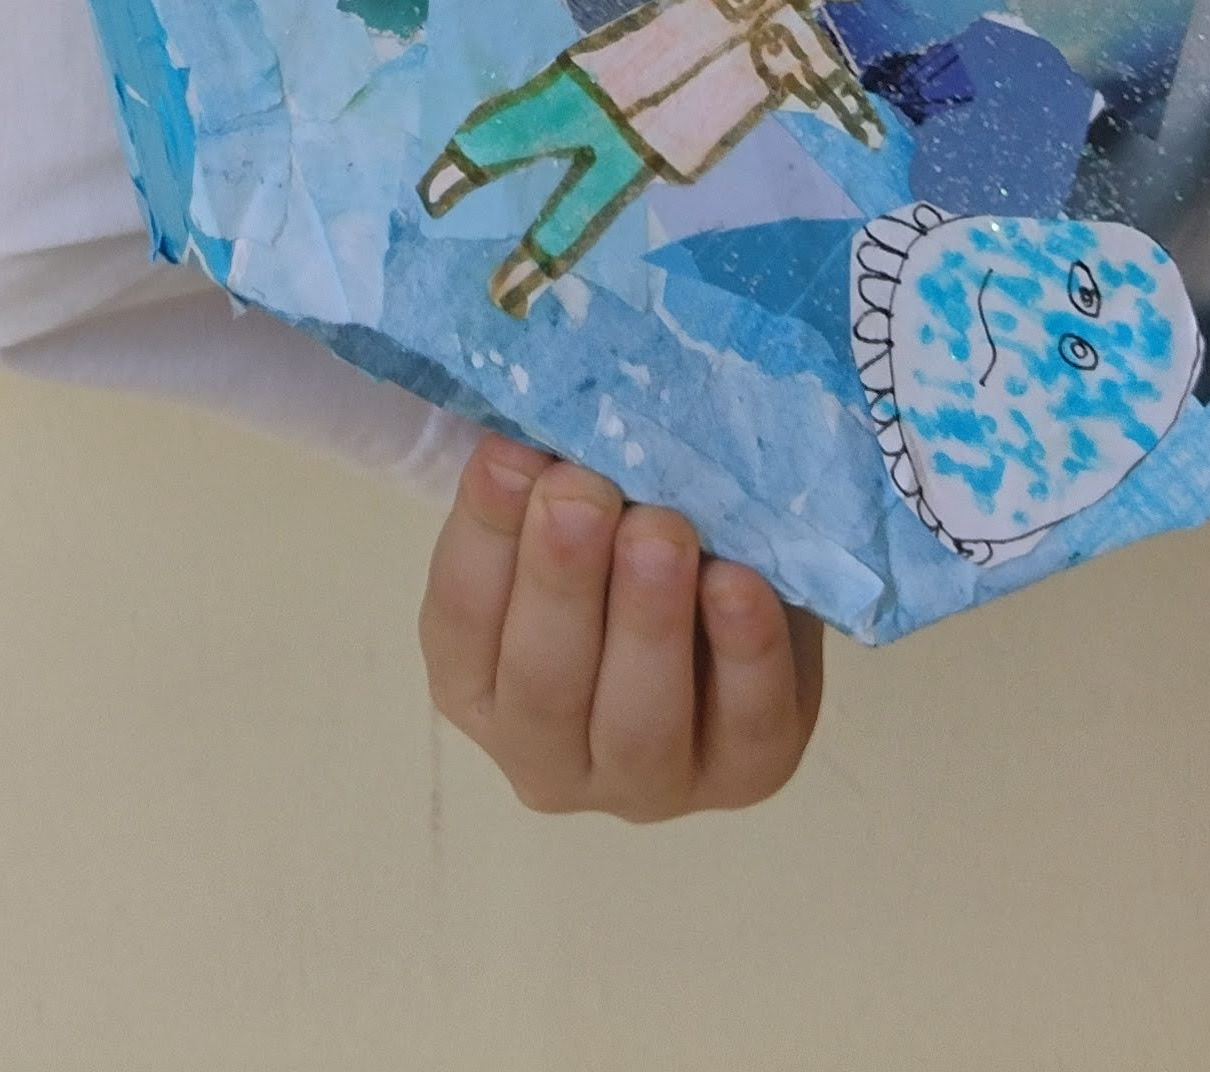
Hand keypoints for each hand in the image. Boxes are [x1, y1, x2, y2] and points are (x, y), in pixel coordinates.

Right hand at [418, 438, 824, 818]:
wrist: (731, 597)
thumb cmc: (620, 546)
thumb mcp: (572, 519)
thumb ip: (546, 487)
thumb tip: (531, 428)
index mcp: (478, 687)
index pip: (460, 623)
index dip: (484, 537)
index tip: (510, 456)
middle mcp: (548, 756)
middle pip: (542, 684)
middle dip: (560, 581)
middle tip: (581, 494)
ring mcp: (649, 782)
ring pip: (637, 724)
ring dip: (646, 621)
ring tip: (659, 531)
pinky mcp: (748, 772)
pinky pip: (748, 724)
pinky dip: (745, 653)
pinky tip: (741, 583)